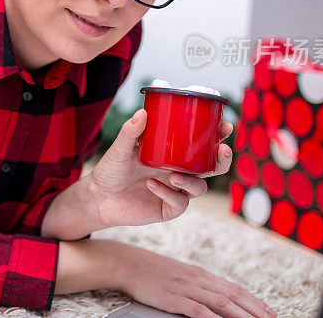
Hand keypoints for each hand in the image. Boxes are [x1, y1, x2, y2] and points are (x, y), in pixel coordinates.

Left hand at [87, 109, 232, 227]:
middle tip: (221, 150)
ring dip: (192, 180)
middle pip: (211, 168)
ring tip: (173, 174)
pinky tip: (151, 184)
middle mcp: (178, 172)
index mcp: (172, 155)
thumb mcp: (120, 148)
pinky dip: (169, 194)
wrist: (97, 197)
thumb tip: (143, 112)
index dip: (217, 136)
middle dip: (222, 160)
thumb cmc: (111, 170)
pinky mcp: (167, 209)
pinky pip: (179, 203)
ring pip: (199, 187)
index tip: (225, 126)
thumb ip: (130, 131)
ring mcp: (174, 191)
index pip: (201, 146)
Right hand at [114, 242, 276, 317]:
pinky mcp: (173, 297)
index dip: (253, 301)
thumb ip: (198, 287)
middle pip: (233, 295)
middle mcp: (198, 279)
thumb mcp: (179, 276)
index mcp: (201, 274)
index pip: (234, 288)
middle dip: (254, 310)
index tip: (269, 312)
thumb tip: (216, 300)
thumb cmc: (152, 272)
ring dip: (241, 315)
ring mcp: (186, 287)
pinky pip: (198, 310)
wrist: (129, 263)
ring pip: (221, 303)